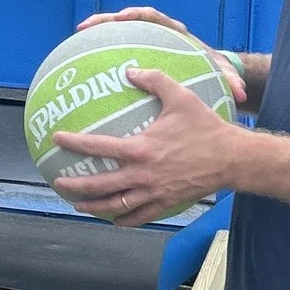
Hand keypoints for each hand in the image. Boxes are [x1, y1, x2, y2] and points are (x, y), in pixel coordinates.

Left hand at [51, 68, 239, 225]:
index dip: (73, 143)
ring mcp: (154, 192)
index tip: (56, 139)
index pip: (98, 147)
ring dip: (93, 206)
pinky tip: (114, 219)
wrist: (233, 158)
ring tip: (77, 205)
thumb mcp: (180, 97)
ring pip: (116, 205)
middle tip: (58, 183)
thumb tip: (130, 69)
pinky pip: (140, 215)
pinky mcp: (167, 202)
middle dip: (75, 186)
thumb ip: (154, 80)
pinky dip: (124, 219)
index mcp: (141, 148)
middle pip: (100, 185)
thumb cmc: (206, 126)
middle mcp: (143, 174)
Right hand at [76, 4, 244, 105]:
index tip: (123, 17)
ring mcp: (144, 41)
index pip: (152, 16)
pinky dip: (102, 54)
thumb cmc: (211, 67)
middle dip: (106, 21)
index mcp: (173, 31)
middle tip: (86, 26)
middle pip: (126, 20)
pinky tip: (86, 68)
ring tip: (76, 40)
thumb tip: (239, 92)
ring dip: (97, 34)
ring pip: (117, 33)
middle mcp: (156, 33)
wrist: (206, 68)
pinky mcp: (136, 52)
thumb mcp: (219, 71)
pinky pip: (116, 50)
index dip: (136, 15)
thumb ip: (228, 79)